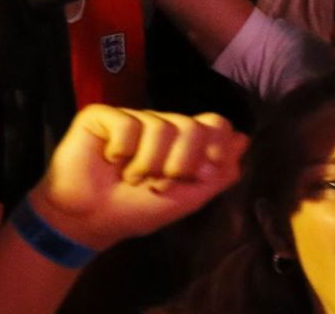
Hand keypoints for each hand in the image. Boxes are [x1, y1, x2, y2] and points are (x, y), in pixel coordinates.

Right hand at [27, 108, 244, 250]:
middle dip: (178, 165)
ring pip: (160, 126)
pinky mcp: (102, 116)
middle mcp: (160, 125)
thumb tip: (243, 139)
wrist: (91, 219)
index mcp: (183, 143)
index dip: (215, 145)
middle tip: (156, 184)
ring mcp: (132, 118)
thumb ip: (218, 172)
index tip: (203, 173)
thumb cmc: (137, 210)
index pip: (215, 124)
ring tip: (130, 178)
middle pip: (191, 126)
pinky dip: (122, 151)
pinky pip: (128, 124)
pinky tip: (110, 160)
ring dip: (147, 164)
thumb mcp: (188, 198)